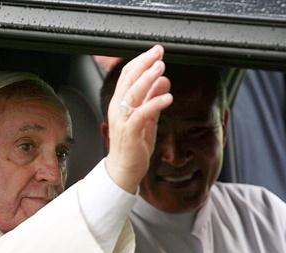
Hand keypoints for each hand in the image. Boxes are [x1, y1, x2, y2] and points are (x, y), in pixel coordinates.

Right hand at [105, 45, 172, 192]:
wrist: (124, 169)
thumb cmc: (133, 145)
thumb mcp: (147, 117)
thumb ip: (153, 98)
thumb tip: (163, 80)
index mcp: (120, 102)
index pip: (127, 75)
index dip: (141, 61)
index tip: (155, 52)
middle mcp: (118, 108)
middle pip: (128, 79)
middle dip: (144, 63)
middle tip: (158, 53)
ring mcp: (123, 120)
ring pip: (133, 93)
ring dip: (147, 78)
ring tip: (161, 68)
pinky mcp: (130, 132)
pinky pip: (142, 113)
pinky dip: (154, 103)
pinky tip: (167, 97)